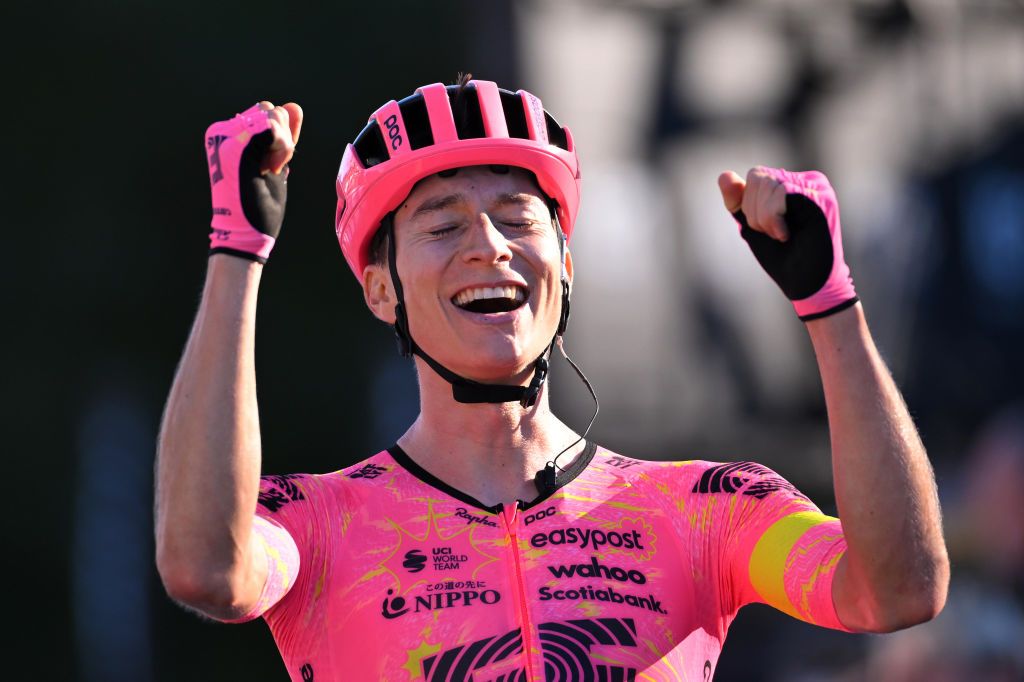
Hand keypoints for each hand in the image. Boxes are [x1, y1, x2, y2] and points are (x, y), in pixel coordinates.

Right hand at [205, 101, 302, 262]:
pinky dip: (282, 147)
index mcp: (227, 134)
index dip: (278, 138)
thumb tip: (294, 106)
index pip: (265, 113)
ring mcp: (225, 136)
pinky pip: (272, 125)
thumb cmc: (259, 204)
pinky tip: (272, 168)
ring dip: (283, 145)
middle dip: (282, 138)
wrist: (244, 231)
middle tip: (271, 169)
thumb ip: (284, 135)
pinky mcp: (234, 144)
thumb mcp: (276, 162)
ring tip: (270, 170)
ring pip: (272, 115)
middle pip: (269, 109)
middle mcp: (221, 131)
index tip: (271, 166)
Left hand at [718, 167, 856, 320]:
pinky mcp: (820, 195)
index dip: (748, 204)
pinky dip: (773, 217)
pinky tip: (784, 234)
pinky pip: (781, 191)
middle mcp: (806, 180)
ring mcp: (816, 186)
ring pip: (769, 183)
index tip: (762, 230)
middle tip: (772, 235)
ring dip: (764, 217)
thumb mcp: (752, 225)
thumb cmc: (783, 258)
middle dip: (754, 211)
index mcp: (792, 184)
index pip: (756, 176)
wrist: (807, 284)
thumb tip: (724, 175)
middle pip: (759, 176)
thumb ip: (737, 200)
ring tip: (781, 236)